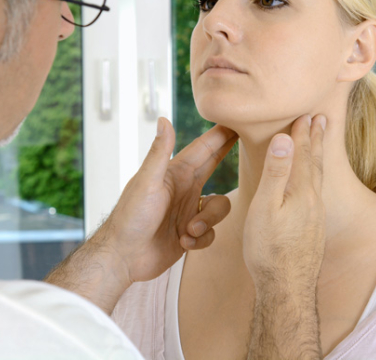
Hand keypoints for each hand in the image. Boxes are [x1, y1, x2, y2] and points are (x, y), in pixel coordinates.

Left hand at [98, 117, 237, 283]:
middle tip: (252, 143)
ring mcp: (188, 211)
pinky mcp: (190, 234)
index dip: (222, 133)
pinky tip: (183, 243)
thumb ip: (159, 152)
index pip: (204, 148)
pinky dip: (200, 240)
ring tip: (189, 230)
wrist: (123, 257)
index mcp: (176, 173)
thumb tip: (163, 119)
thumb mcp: (147, 182)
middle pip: (215, 167)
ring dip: (209, 220)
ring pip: (219, 207)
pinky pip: (211, 233)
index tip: (240, 118)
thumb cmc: (130, 217)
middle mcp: (185, 188)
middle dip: (229, 155)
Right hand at [243, 114, 326, 358]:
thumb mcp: (266, 207)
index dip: (302, 133)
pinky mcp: (313, 230)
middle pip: (316, 163)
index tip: (305, 113)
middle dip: (316, 139)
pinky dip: (316, 177)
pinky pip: (317, 192)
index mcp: (301, 192)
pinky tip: (312, 185)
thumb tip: (285, 139)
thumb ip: (276, 173)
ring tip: (319, 144)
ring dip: (318, 157)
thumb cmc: (269, 248)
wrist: (286, 288)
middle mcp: (313, 201)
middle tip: (321, 118)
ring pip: (318, 178)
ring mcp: (315, 217)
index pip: (303, 154)